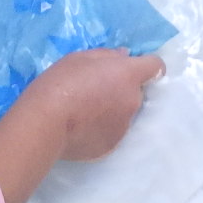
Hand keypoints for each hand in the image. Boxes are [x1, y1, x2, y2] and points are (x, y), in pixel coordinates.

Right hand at [16, 48, 163, 161]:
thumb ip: (107, 56)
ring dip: (113, 110)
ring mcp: (125, 126)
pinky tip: (82, 128)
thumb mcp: (79, 58)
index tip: (133, 68)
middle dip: (122, 89)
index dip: (147, 65)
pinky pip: (113, 132)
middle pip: (137, 92)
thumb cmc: (60, 83)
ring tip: (85, 113)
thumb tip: (124, 56)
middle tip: (95, 90)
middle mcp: (133, 101)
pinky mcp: (113, 145)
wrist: (46, 122)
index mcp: (128, 75)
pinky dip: (102, 129)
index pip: (156, 66)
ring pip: (125, 113)